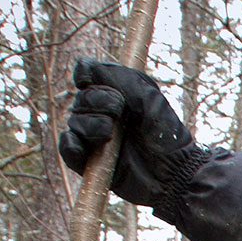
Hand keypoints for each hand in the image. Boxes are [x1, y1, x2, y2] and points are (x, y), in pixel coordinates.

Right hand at [58, 60, 204, 211]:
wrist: (173, 171)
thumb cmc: (166, 134)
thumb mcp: (148, 96)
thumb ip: (121, 77)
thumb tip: (89, 69)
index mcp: (116, 92)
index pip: (86, 74)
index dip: (85, 74)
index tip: (89, 78)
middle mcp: (103, 112)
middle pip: (81, 98)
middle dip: (97, 100)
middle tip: (121, 111)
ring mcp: (95, 137)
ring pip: (75, 122)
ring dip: (91, 124)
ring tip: (111, 133)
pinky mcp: (91, 161)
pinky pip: (68, 148)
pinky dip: (70, 145)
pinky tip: (82, 146)